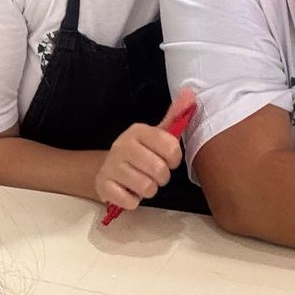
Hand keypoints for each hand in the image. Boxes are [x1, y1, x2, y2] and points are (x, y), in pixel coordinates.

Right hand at [93, 89, 193, 212]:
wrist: (107, 169)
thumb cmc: (139, 153)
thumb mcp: (156, 134)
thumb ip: (174, 117)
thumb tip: (191, 93)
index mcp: (138, 131)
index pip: (172, 148)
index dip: (174, 159)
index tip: (167, 160)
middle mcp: (122, 145)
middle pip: (159, 170)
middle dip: (162, 178)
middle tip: (154, 174)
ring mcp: (111, 165)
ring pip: (147, 187)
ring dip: (149, 190)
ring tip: (142, 182)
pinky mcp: (103, 186)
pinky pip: (130, 201)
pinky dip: (133, 201)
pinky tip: (128, 191)